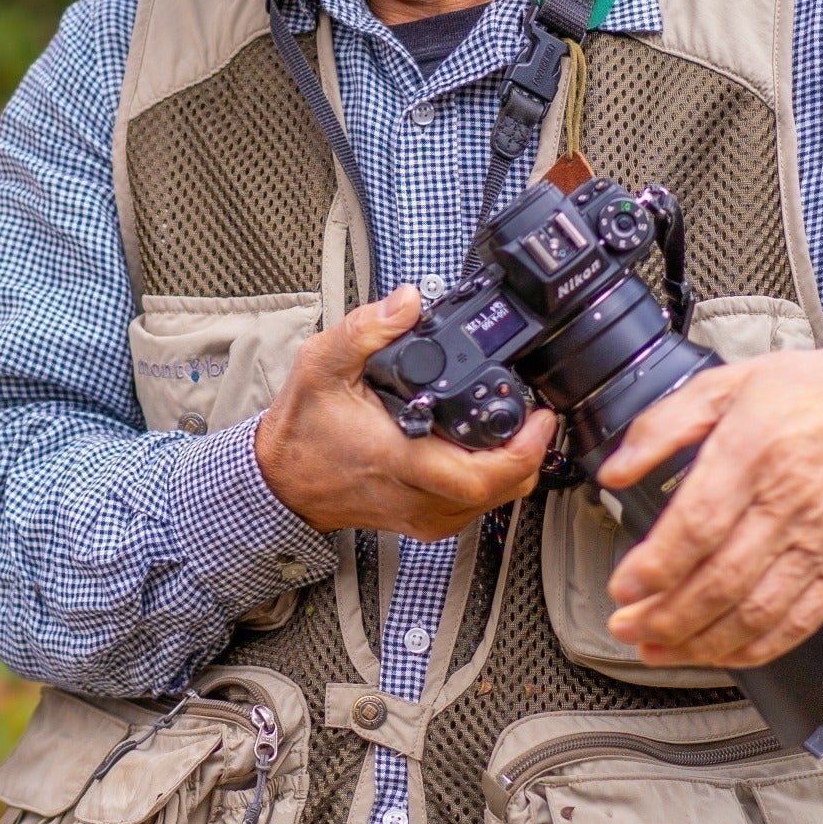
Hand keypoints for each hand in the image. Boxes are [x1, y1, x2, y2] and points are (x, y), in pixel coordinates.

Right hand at [254, 286, 556, 539]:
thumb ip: (366, 329)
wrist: (281, 480)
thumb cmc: (302, 428)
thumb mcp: (322, 365)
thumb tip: (408, 301)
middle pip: (502, 490)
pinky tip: (485, 453)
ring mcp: (422, 515)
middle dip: (530, 453)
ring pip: (494, 503)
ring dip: (514, 468)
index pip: (481, 474)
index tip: (540, 417)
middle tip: (536, 418)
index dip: (525, 449)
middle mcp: (416, 496)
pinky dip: (492, 482)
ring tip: (515, 430)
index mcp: (399, 460)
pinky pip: (475, 509)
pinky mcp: (423, 522)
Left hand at [598, 332, 822, 667]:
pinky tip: (719, 654)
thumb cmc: (803, 394)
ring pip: (757, 611)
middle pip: (722, 580)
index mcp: (752, 453)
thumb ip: (660, 426)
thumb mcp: (722, 384)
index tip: (622, 586)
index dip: (657, 565)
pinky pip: (800, 621)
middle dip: (667, 615)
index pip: (699, 525)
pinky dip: (757, 648)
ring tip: (658, 648)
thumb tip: (613, 471)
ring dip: (702, 641)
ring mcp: (820, 540)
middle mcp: (789, 503)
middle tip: (626, 626)